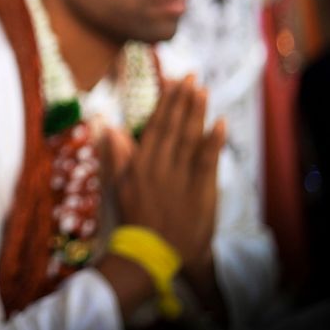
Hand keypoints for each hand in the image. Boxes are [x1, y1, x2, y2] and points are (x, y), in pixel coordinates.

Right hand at [115, 76, 225, 269]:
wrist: (155, 252)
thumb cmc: (137, 218)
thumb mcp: (119, 186)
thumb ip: (116, 155)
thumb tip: (109, 127)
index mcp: (140, 163)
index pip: (155, 125)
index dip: (166, 102)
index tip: (174, 81)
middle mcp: (160, 165)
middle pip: (174, 126)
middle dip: (183, 100)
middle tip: (191, 77)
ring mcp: (180, 177)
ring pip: (190, 138)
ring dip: (197, 112)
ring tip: (202, 90)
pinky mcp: (200, 190)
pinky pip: (207, 161)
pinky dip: (214, 141)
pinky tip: (220, 122)